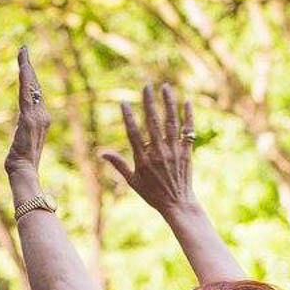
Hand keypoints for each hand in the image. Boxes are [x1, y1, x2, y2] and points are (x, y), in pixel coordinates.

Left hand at [5, 47, 49, 175]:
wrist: (24, 172)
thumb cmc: (21, 163)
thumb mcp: (22, 141)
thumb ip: (23, 131)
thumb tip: (21, 129)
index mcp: (41, 120)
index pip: (36, 94)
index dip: (31, 78)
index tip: (26, 64)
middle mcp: (43, 116)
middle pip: (35, 86)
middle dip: (28, 67)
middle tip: (23, 49)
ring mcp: (37, 117)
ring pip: (31, 87)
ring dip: (26, 68)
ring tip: (22, 52)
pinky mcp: (29, 119)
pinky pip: (26, 95)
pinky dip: (25, 80)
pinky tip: (22, 67)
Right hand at [102, 83, 198, 215]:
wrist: (177, 204)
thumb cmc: (152, 194)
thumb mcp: (132, 181)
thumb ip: (118, 164)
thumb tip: (101, 153)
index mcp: (143, 160)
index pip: (133, 134)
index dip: (128, 117)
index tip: (124, 102)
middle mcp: (159, 153)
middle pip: (153, 123)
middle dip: (149, 102)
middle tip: (146, 85)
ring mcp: (174, 152)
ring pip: (171, 123)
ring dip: (168, 103)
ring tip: (165, 87)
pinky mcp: (186, 153)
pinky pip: (188, 132)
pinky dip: (188, 116)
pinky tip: (187, 101)